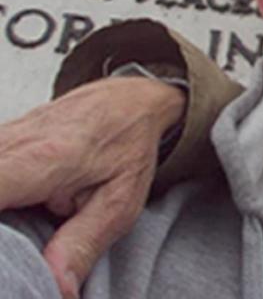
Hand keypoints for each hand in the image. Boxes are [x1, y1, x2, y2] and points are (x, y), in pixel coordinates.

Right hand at [0, 77, 185, 297]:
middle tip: (16, 251)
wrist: (130, 101)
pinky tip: (15, 214)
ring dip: (1, 216)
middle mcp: (9, 144)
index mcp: (38, 161)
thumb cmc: (127, 147)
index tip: (5, 252)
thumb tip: (57, 290)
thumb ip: (81, 245)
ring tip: (21, 229)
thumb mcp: (119, 203)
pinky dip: (1, 194)